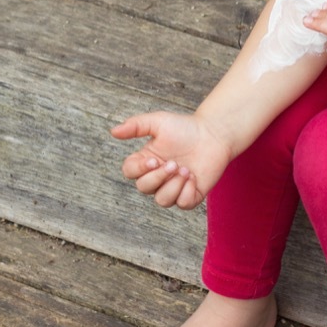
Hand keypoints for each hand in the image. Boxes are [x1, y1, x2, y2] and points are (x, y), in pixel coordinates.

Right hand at [110, 111, 231, 209]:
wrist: (214, 134)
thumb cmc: (185, 127)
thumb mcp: (158, 122)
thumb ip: (136, 126)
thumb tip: (113, 131)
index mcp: (146, 160)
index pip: (129, 173)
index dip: (139, 170)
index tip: (154, 159)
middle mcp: (157, 176)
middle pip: (144, 188)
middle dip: (159, 177)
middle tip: (175, 163)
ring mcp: (174, 187)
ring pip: (162, 200)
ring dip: (174, 186)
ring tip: (187, 170)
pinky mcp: (191, 195)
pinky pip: (183, 204)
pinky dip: (187, 193)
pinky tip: (194, 178)